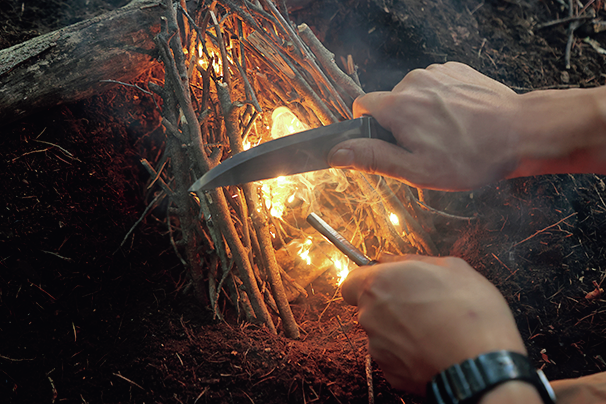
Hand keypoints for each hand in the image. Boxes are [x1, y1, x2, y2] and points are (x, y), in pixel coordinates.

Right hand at [328, 62, 521, 189]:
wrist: (520, 132)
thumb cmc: (471, 156)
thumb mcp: (416, 169)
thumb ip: (373, 157)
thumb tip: (337, 153)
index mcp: (398, 106)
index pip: (361, 107)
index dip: (369, 128)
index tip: (386, 142)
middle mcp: (413, 82)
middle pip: (389, 102)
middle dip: (399, 124)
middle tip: (425, 147)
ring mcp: (437, 72)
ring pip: (412, 94)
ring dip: (421, 112)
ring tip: (448, 134)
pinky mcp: (455, 69)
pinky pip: (434, 85)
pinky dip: (440, 101)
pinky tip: (459, 120)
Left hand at [341, 255, 525, 394]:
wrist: (482, 365)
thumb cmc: (471, 313)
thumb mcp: (452, 268)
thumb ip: (413, 260)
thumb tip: (394, 260)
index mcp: (380, 284)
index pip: (352, 281)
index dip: (370, 280)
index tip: (388, 281)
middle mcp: (370, 315)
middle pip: (368, 306)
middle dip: (389, 304)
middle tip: (422, 303)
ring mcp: (378, 346)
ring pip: (382, 332)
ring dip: (400, 329)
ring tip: (434, 328)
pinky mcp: (390, 373)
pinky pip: (394, 356)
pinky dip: (409, 353)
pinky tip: (434, 348)